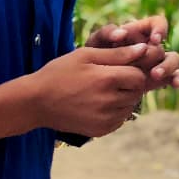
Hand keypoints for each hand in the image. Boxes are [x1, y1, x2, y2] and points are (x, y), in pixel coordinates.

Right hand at [31, 45, 149, 136]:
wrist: (34, 102)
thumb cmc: (59, 74)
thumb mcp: (85, 56)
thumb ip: (117, 53)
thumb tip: (144, 48)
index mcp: (107, 80)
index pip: (140, 77)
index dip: (133, 71)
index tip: (119, 70)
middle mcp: (109, 102)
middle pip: (137, 92)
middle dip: (129, 85)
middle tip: (109, 80)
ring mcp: (106, 119)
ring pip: (130, 107)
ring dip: (123, 99)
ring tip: (101, 92)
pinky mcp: (101, 130)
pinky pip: (120, 120)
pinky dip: (115, 112)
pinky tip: (97, 105)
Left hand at [88, 15, 178, 90]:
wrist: (94, 81)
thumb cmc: (95, 56)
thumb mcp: (95, 43)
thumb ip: (106, 33)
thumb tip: (122, 33)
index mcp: (140, 33)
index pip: (157, 23)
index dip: (160, 29)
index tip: (155, 40)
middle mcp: (152, 46)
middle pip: (165, 45)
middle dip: (158, 55)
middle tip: (149, 64)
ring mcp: (158, 62)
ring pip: (174, 60)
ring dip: (168, 67)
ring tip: (156, 75)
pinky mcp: (162, 77)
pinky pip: (175, 76)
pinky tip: (177, 83)